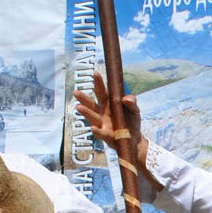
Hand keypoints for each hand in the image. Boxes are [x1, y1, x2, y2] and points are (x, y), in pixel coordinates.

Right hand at [74, 71, 160, 188]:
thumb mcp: (135, 110)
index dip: (98, 83)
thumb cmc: (132, 121)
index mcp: (108, 104)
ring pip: (92, 117)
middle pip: (92, 104)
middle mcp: (102, 113)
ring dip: (86, 112)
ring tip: (79, 107)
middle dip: (84, 98)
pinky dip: (97, 131)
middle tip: (76, 92)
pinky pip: (100, 133)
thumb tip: (126, 98)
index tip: (95, 73)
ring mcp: (102, 124)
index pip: (102, 92)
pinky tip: (94, 128)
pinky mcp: (106, 135)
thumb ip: (132, 102)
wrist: (135, 139)